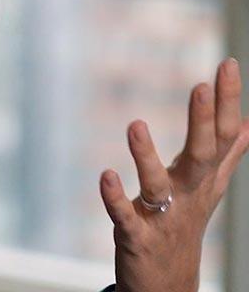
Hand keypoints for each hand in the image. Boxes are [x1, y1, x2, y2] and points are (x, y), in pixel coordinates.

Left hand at [99, 57, 248, 291]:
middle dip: (203, 122)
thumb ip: (227, 155)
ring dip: (146, 156)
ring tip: (135, 124)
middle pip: (201, 155)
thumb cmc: (185, 226)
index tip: (228, 63)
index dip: (227, 101)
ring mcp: (164, 217)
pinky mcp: (137, 237)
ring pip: (158, 185)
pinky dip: (115, 198)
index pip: (223, 136)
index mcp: (204, 178)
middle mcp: (188, 194)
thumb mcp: (209, 188)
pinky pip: (125, 215)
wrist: (169, 286)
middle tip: (202, 85)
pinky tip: (104, 176)